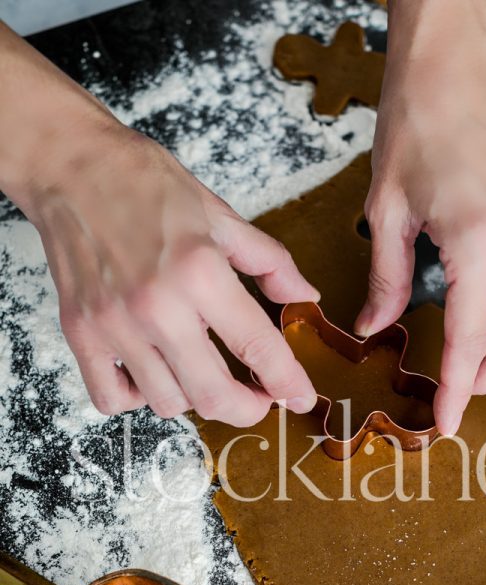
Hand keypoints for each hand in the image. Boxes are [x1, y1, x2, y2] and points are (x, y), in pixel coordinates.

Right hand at [30, 126, 318, 424]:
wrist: (70, 165)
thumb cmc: (144, 184)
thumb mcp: (220, 215)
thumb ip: (270, 262)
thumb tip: (305, 297)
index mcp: (200, 271)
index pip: (258, 347)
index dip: (288, 382)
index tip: (300, 397)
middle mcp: (157, 306)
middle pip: (213, 396)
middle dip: (247, 409)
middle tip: (258, 398)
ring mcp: (114, 325)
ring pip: (167, 404)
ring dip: (194, 399)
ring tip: (201, 372)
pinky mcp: (81, 333)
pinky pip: (111, 399)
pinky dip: (137, 399)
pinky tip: (151, 373)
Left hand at [356, 0, 485, 435]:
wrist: (451, 73)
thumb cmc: (415, 130)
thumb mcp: (385, 213)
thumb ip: (386, 279)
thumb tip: (374, 327)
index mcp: (477, 247)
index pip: (470, 342)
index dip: (456, 391)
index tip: (445, 425)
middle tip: (455, 393)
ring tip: (477, 362)